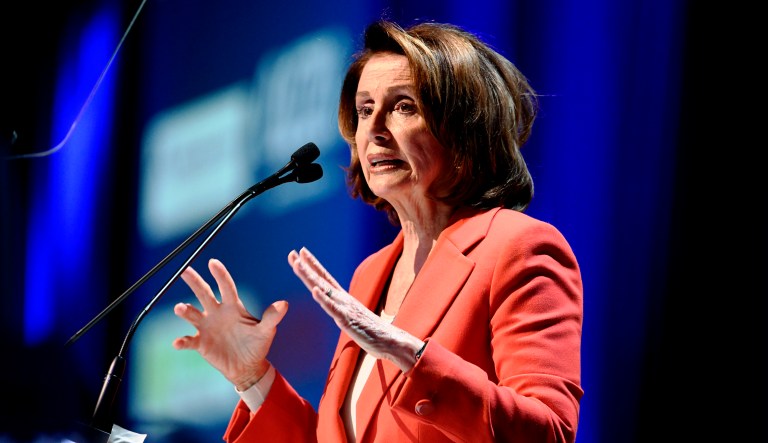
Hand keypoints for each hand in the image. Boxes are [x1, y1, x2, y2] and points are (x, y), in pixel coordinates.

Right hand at [173, 258, 287, 390]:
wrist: (248, 367)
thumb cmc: (257, 344)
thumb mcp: (266, 331)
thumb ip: (272, 317)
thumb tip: (284, 304)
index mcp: (233, 307)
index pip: (226, 287)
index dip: (220, 275)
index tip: (213, 262)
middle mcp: (217, 313)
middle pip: (204, 293)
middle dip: (195, 282)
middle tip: (185, 270)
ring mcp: (207, 327)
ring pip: (192, 314)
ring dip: (184, 310)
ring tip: (180, 308)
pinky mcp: (201, 343)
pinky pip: (189, 341)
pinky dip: (182, 341)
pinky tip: (178, 343)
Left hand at [288, 247, 422, 371]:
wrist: (392, 341)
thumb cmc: (374, 332)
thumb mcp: (354, 319)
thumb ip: (345, 312)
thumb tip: (338, 310)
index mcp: (343, 298)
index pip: (325, 278)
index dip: (312, 265)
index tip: (300, 252)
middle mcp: (343, 299)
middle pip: (320, 279)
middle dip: (305, 266)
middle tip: (292, 252)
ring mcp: (346, 308)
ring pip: (323, 290)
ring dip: (310, 276)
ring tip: (297, 264)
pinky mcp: (348, 320)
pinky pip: (334, 309)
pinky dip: (324, 299)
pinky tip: (314, 290)